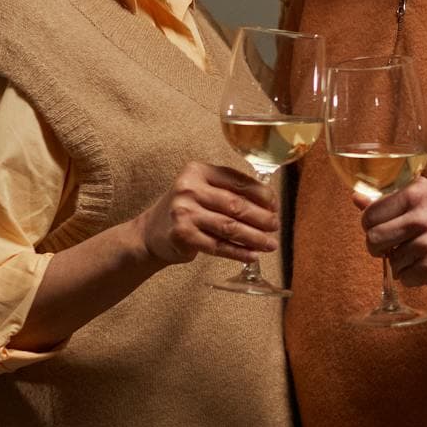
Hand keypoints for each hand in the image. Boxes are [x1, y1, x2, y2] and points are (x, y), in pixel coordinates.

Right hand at [137, 162, 278, 265]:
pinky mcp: (183, 236)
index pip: (237, 180)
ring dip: (255, 237)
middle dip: (261, 218)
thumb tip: (269, 203)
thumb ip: (229, 190)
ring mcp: (184, 213)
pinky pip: (218, 246)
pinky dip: (238, 252)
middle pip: (236, 205)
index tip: (275, 205)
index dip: (261, 194)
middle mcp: (189, 189)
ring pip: (230, 227)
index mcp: (198, 171)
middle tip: (276, 226)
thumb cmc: (186, 209)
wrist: (151, 232)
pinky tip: (252, 255)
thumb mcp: (202, 189)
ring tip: (270, 244)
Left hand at [360, 177, 426, 286]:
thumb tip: (356, 197)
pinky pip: (404, 278)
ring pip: (390, 261)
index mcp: (415, 193)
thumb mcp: (421, 195)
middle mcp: (422, 217)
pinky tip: (424, 263)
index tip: (378, 227)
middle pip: (374, 239)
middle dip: (376, 247)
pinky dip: (410, 275)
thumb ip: (387, 197)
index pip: (370, 214)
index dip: (369, 224)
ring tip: (415, 252)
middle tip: (387, 246)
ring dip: (398, 262)